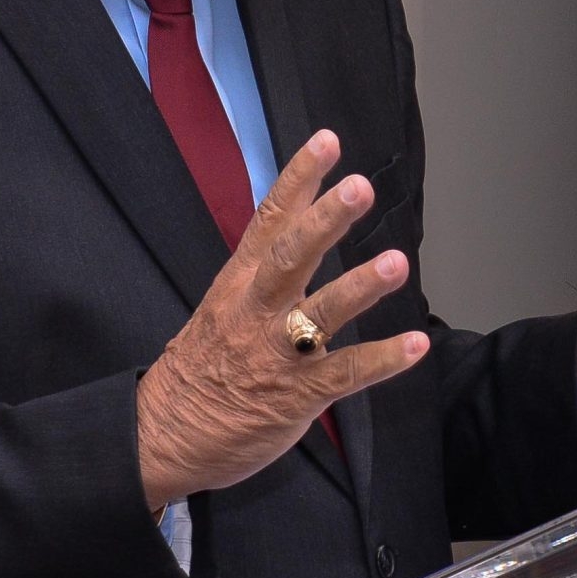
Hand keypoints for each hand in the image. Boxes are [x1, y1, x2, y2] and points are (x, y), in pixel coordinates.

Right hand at [135, 130, 427, 507]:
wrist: (160, 436)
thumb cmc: (201, 366)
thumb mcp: (225, 303)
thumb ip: (266, 263)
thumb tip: (302, 215)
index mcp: (239, 283)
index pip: (269, 220)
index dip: (298, 179)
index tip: (327, 141)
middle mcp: (257, 310)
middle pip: (291, 256)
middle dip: (326, 221)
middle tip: (359, 187)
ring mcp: (277, 352)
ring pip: (320, 311)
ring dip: (359, 285)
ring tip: (396, 262)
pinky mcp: (297, 395)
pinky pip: (344, 374)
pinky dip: (382, 359)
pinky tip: (415, 344)